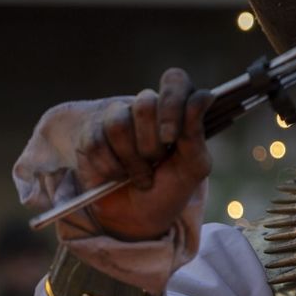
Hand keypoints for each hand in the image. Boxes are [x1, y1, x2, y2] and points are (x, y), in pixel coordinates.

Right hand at [66, 68, 212, 240]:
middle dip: (151, 144)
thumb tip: (203, 97)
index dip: (172, 104)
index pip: (175, 80)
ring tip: (139, 175)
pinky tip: (118, 176)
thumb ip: (196, 135)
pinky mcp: (91, 135)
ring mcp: (117, 118)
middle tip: (156, 162)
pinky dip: (111, 168)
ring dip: (131, 160)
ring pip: (118, 123)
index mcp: (178, 110)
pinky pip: (96, 143)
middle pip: (144, 103)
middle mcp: (148, 108)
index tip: (170, 137)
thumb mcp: (192, 168)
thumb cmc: (169, 188)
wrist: (134, 215)